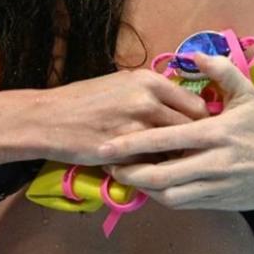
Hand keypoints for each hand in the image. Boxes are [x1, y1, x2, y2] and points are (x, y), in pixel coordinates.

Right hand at [30, 69, 208, 165]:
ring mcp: (137, 127)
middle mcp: (148, 101)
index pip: (197, 104)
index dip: (202, 122)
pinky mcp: (124, 151)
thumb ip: (152, 91)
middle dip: (196, 143)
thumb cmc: (85, 98)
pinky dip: (157, 168)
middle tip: (196, 153)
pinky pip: (153, 163)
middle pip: (193, 128)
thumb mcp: (123, 82)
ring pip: (176, 148)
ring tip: (180, 165)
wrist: (50, 118)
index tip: (202, 132)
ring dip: (180, 157)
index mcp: (150, 81)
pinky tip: (155, 172)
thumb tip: (179, 103)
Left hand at [103, 53, 253, 209]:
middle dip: (130, 173)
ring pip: (170, 195)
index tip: (108, 145)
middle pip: (160, 175)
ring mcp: (216, 185)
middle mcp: (213, 162)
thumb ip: (220, 70)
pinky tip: (153, 187)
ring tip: (127, 178)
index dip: (132, 144)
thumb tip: (193, 54)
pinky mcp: (220, 202)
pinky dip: (164, 197)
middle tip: (109, 168)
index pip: (164, 139)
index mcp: (215, 132)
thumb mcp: (247, 92)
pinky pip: (185, 203)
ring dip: (144, 189)